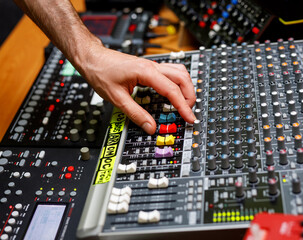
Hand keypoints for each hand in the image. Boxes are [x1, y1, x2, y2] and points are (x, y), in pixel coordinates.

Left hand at [81, 45, 195, 134]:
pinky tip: (174, 93)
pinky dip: (178, 83)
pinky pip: (172, 72)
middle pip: (182, 78)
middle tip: (188, 112)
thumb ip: (135, 114)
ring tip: (184, 104)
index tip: (190, 118)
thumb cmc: (101, 72)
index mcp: (146, 72)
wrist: (92, 58)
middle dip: (189, 96)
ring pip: (180, 72)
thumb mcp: (116, 98)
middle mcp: (152, 66)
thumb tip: (150, 127)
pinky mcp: (150, 67)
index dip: (183, 106)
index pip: (172, 90)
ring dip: (186, 87)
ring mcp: (152, 65)